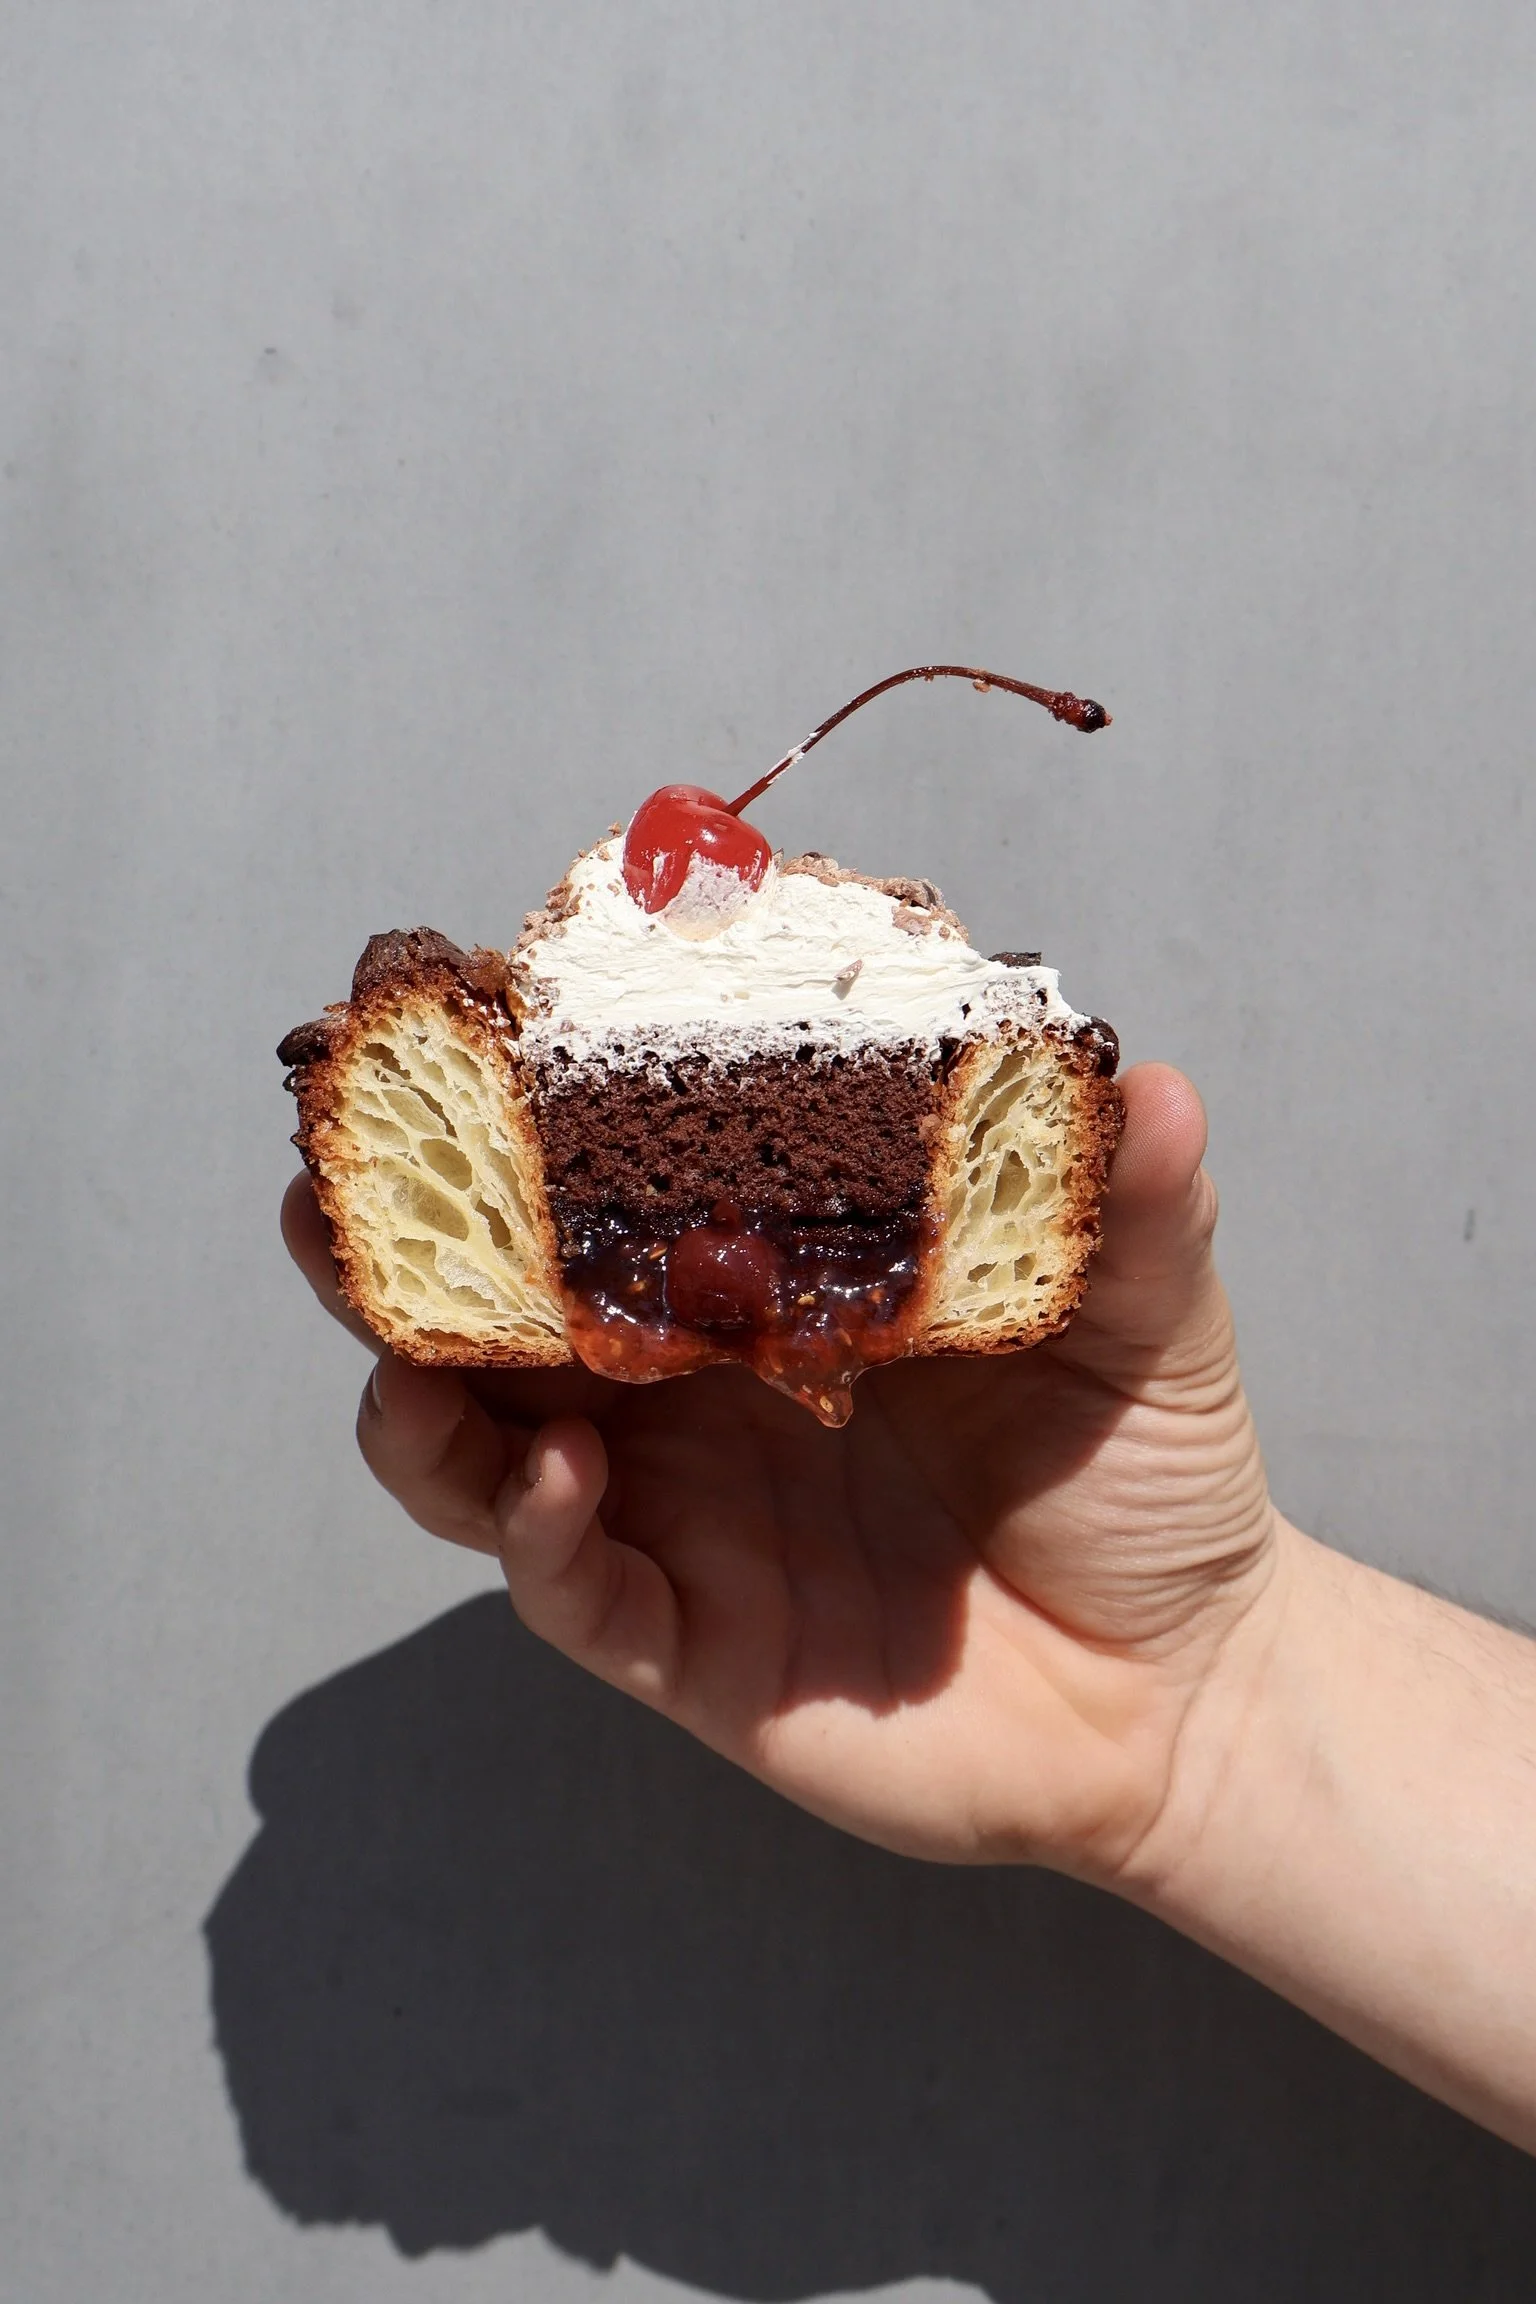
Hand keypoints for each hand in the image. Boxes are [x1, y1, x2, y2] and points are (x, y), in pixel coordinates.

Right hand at [282, 1063, 1277, 1879]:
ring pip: (489, 1460)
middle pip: (501, 1322)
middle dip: (404, 1257)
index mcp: (770, 1296)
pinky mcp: (692, 1649)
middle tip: (335, 1184)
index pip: (616, 1203)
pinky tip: (557, 1473)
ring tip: (399, 1340)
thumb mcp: (1144, 1324)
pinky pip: (575, 1593)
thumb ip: (1131, 1212)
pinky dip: (539, 1536)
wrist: (1185, 1686)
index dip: (527, 1134)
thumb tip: (1145, 1077)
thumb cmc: (1148, 1482)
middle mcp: (692, 1402)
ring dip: (419, 1398)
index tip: (458, 1044)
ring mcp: (679, 1525)